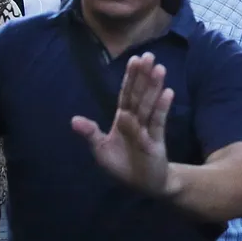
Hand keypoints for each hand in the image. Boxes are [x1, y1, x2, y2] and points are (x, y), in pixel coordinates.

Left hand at [72, 53, 174, 195]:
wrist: (146, 184)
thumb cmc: (123, 165)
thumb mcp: (102, 151)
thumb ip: (91, 134)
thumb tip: (74, 120)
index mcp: (123, 119)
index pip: (126, 94)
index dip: (130, 78)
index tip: (135, 59)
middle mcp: (136, 120)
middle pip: (139, 95)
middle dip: (143, 76)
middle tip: (150, 56)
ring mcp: (147, 129)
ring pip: (149, 105)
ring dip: (154, 87)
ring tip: (160, 69)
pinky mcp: (156, 141)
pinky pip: (158, 122)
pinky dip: (162, 108)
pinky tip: (168, 93)